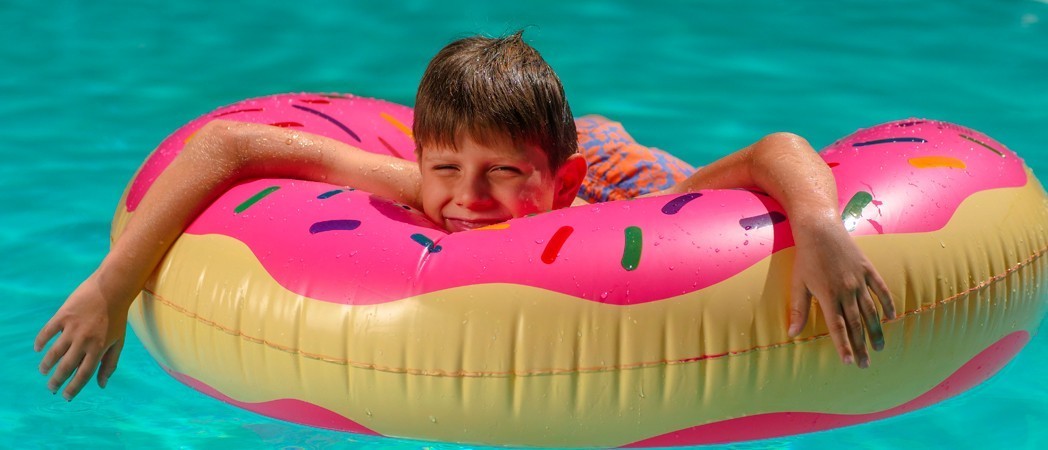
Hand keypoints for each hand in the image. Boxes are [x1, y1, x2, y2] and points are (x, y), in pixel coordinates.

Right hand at [35, 274, 128, 399]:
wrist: (113, 288)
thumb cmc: (117, 317)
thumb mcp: (119, 341)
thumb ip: (110, 363)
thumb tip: (102, 385)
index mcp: (99, 348)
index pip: (83, 374)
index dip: (73, 388)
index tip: (66, 396)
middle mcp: (84, 341)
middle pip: (66, 367)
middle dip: (56, 381)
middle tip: (51, 388)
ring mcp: (72, 328)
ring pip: (54, 352)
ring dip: (46, 365)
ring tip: (43, 371)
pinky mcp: (63, 316)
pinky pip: (47, 332)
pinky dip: (41, 341)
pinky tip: (38, 349)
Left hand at [788, 220, 894, 367]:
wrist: (820, 230)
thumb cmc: (806, 258)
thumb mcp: (798, 284)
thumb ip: (798, 310)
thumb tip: (792, 334)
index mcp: (828, 296)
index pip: (838, 328)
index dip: (843, 346)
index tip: (848, 362)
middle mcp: (846, 291)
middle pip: (856, 324)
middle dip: (861, 346)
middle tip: (865, 364)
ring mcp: (859, 280)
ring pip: (871, 311)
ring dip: (875, 331)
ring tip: (879, 348)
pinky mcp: (868, 269)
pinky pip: (881, 290)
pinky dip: (887, 304)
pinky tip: (891, 318)